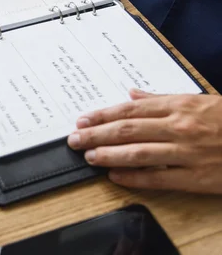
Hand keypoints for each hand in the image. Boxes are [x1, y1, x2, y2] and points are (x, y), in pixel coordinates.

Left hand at [67, 89, 221, 193]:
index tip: (82, 120)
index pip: (130, 111)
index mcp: (179, 106)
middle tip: (74, 139)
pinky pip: (159, 178)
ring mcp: (188, 153)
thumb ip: (162, 99)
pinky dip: (134, 178)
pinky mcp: (197, 177)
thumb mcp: (199, 100)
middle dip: (96, 135)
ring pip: (138, 153)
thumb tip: (132, 95)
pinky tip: (116, 177)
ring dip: (109, 155)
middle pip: (127, 130)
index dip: (102, 116)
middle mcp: (180, 127)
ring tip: (89, 157)